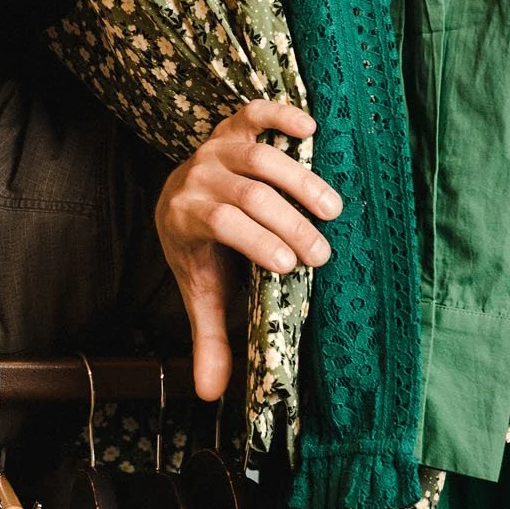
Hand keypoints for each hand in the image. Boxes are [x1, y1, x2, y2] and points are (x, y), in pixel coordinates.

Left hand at [154, 100, 341, 401]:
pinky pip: (254, 113)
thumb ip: (208, 340)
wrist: (177, 197)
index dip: (256, 240)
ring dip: (299, 180)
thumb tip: (210, 396)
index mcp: (185, 216)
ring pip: (259, 155)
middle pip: (247, 193)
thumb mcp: (202, 293)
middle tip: (322, 253)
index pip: (221, 223)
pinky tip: (310, 129)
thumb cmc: (201, 251)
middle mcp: (197, 176)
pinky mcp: (233, 126)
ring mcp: (215, 147)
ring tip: (332, 210)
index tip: (291, 266)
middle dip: (288, 223)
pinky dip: (280, 115)